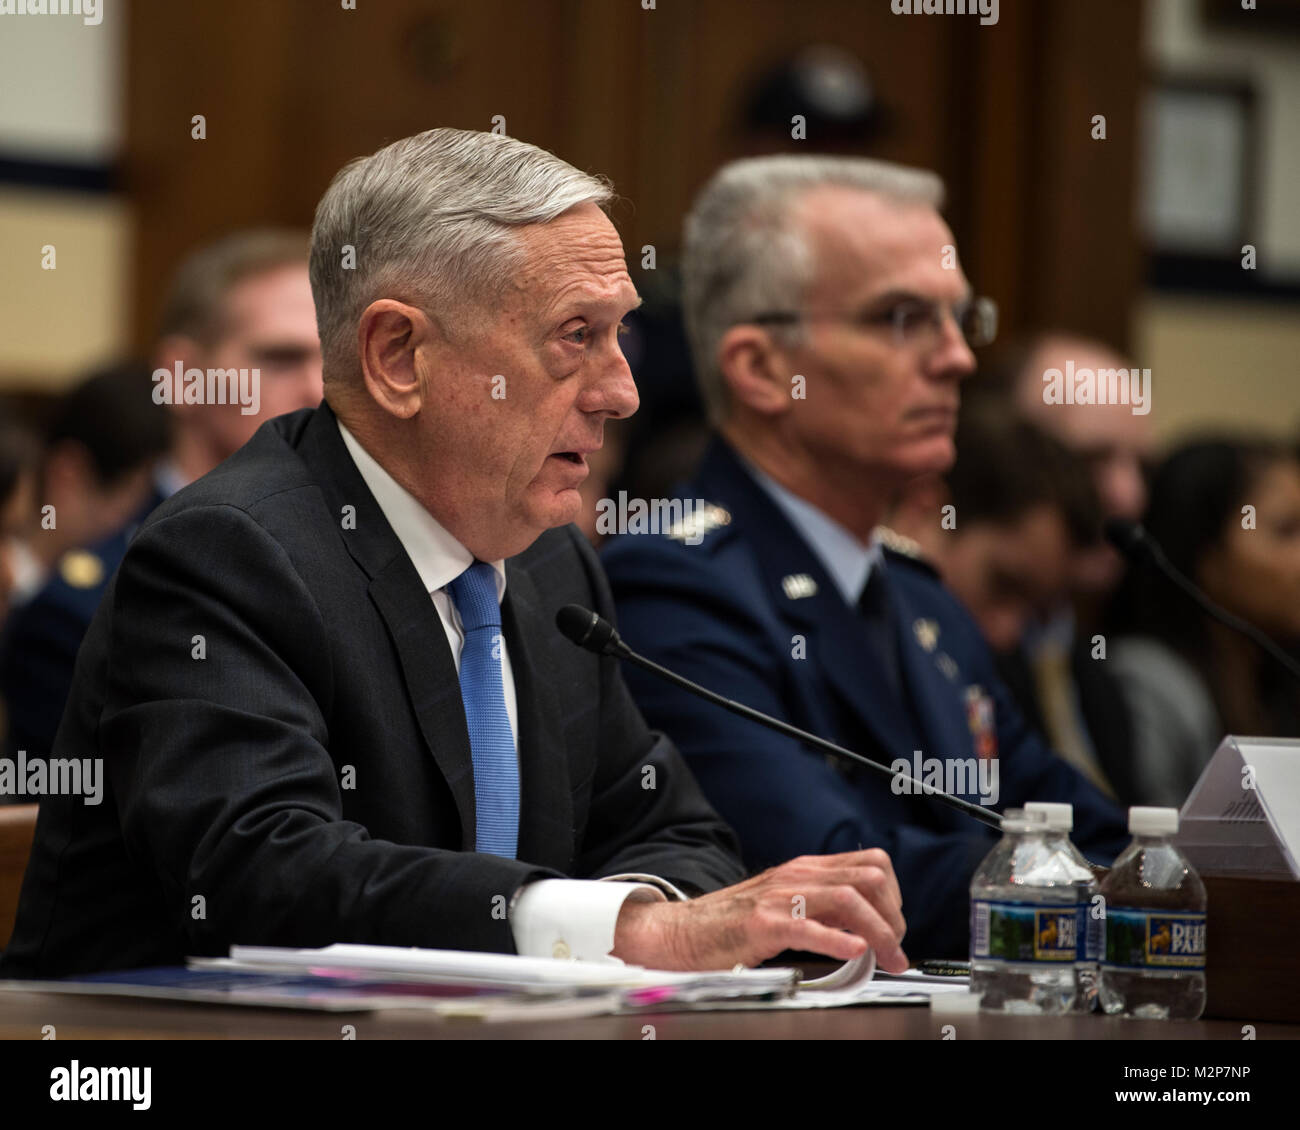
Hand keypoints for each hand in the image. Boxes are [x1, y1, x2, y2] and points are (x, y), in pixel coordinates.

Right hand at [611, 850, 906, 971]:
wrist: (684, 930)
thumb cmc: (732, 922)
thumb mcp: (785, 903)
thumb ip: (823, 908)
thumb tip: (865, 928)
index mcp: (807, 869)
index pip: (872, 863)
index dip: (894, 896)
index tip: (894, 927)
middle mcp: (798, 875)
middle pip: (870, 879)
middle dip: (894, 917)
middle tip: (895, 949)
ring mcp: (780, 897)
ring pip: (849, 899)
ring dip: (879, 932)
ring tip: (885, 959)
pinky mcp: (762, 923)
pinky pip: (809, 926)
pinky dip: (839, 940)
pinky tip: (854, 953)